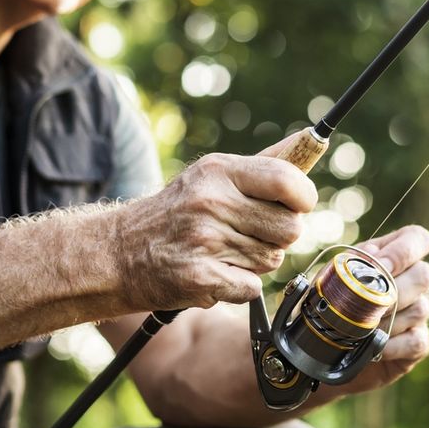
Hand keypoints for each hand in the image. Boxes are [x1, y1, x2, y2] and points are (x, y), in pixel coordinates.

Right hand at [115, 146, 317, 311]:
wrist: (118, 252)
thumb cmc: (178, 210)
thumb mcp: (213, 174)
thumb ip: (265, 162)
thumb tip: (310, 140)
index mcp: (219, 171)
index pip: (287, 181)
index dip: (305, 197)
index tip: (299, 204)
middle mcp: (211, 202)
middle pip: (290, 227)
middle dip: (280, 235)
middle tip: (253, 232)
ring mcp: (204, 240)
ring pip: (273, 259)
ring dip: (257, 260)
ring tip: (226, 250)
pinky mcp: (199, 278)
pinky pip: (252, 287)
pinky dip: (240, 285)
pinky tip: (216, 272)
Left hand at [346, 225, 428, 392]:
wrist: (326, 343)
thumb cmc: (333, 299)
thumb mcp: (335, 274)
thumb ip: (353, 259)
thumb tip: (371, 253)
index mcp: (393, 255)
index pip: (418, 238)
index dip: (405, 250)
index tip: (381, 266)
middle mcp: (412, 280)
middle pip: (424, 274)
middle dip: (396, 289)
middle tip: (368, 302)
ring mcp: (418, 311)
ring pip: (420, 309)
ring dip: (389, 320)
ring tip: (363, 328)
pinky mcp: (417, 342)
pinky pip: (417, 341)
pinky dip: (393, 345)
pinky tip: (376, 347)